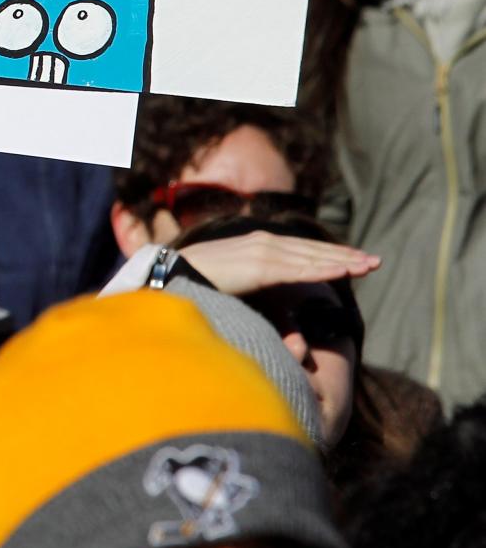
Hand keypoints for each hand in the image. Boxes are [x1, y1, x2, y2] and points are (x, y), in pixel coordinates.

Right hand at [180, 231, 379, 295]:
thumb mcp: (237, 283)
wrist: (174, 272)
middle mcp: (265, 243)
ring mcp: (263, 252)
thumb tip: (272, 305)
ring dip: (343, 261)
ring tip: (369, 266)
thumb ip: (258, 289)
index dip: (331, 253)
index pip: (304, 249)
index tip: (356, 259)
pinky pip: (300, 269)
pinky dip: (325, 269)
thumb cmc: (201, 281)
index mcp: (260, 245)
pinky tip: (346, 270)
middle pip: (314, 250)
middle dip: (346, 255)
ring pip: (312, 257)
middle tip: (375, 262)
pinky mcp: (260, 266)